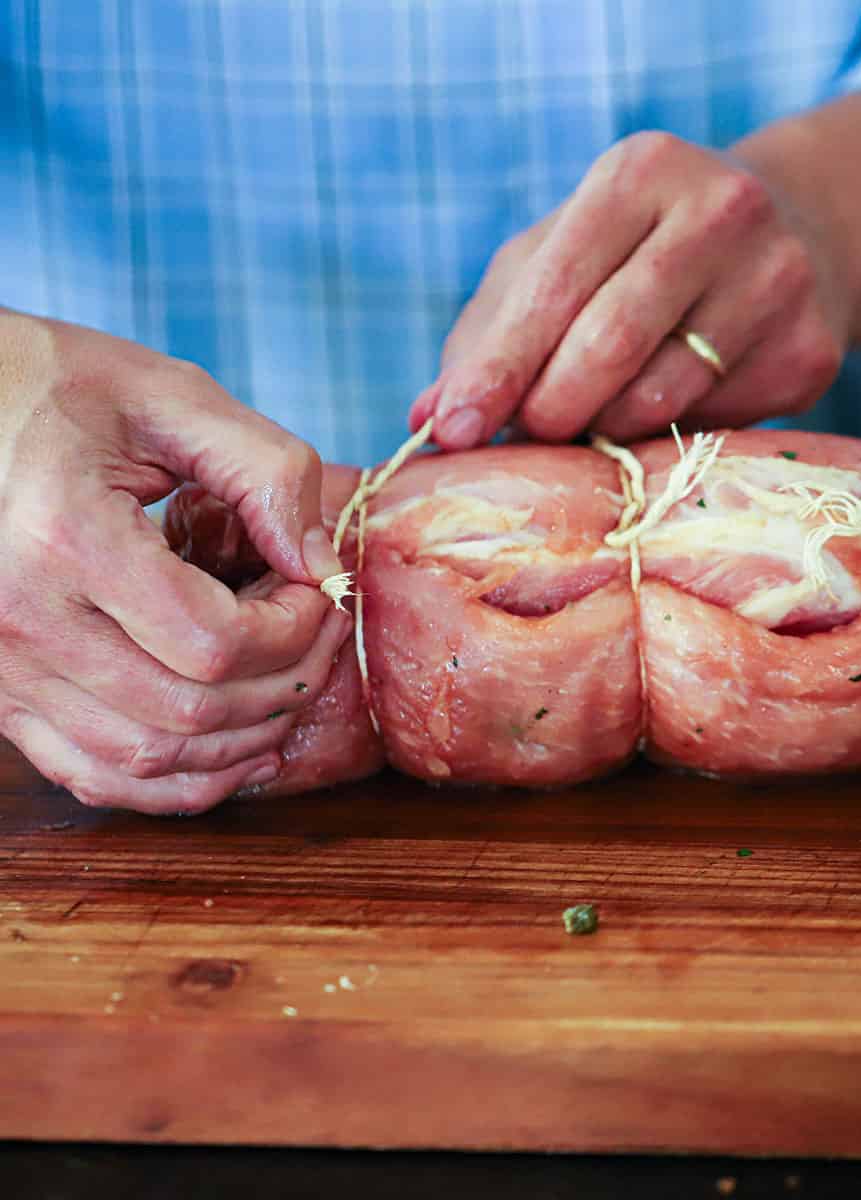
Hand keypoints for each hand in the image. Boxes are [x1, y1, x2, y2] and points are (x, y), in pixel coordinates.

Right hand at [0, 310, 349, 813]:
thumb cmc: (54, 387)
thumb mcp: (168, 394)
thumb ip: (263, 469)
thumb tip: (319, 562)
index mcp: (66, 540)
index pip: (216, 642)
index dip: (294, 629)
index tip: (317, 588)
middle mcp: (23, 622)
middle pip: (192, 711)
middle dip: (285, 683)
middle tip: (319, 635)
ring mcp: (3, 670)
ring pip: (148, 759)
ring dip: (242, 742)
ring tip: (289, 690)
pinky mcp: (1, 693)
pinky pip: (95, 775)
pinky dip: (176, 783)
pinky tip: (233, 753)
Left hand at [411, 131, 846, 445]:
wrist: (801, 234)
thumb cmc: (646, 252)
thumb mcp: (564, 256)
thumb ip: (493, 328)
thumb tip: (428, 417)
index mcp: (641, 172)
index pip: (553, 285)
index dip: (498, 368)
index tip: (454, 430)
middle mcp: (721, 211)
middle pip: (609, 343)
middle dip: (550, 408)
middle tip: (531, 433)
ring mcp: (778, 281)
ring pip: (662, 396)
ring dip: (606, 430)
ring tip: (593, 421)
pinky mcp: (810, 351)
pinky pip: (713, 425)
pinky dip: (667, 437)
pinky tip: (662, 414)